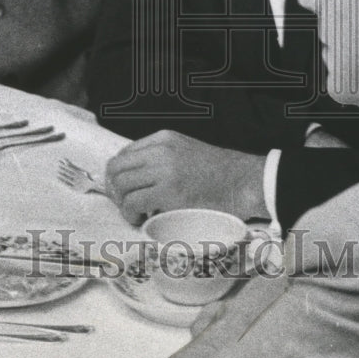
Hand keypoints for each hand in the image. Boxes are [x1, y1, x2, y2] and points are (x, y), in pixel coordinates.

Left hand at [105, 130, 265, 224]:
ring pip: (121, 184)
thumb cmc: (218, 172)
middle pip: (116, 168)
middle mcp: (160, 150)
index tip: (122, 191)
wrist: (244, 181)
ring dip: (122, 203)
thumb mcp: (185, 151)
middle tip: (124, 205)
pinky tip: (141, 219)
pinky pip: (134, 202)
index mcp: (163, 138)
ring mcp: (164, 170)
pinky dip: (131, 213)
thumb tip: (135, 177)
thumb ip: (161, 157)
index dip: (117, 175)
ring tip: (135, 213)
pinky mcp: (169, 192)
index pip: (124, 153)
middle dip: (114, 190)